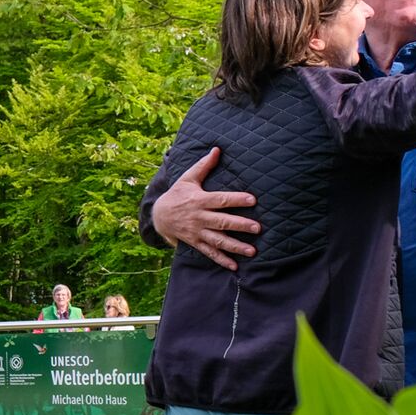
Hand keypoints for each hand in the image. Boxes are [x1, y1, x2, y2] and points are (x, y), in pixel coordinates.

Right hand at [150, 147, 259, 269]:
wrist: (158, 215)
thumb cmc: (177, 194)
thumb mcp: (187, 178)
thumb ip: (204, 165)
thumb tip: (217, 149)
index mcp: (199, 200)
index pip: (221, 200)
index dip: (237, 200)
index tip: (253, 200)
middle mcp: (199, 217)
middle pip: (222, 222)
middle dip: (240, 225)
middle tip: (257, 228)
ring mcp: (197, 232)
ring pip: (218, 240)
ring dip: (235, 246)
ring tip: (252, 251)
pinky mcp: (195, 242)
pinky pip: (209, 252)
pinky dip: (221, 260)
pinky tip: (235, 265)